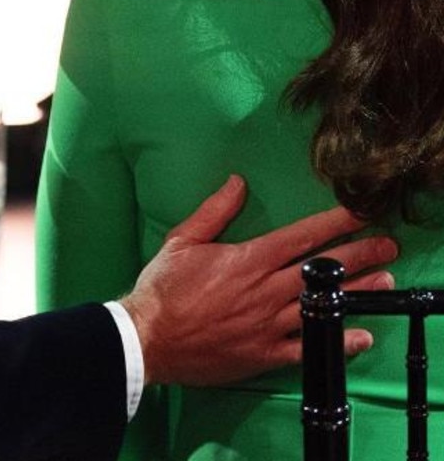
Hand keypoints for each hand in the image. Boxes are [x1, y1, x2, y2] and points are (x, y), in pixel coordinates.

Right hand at [120, 174, 396, 385]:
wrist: (149, 339)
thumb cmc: (164, 287)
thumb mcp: (183, 239)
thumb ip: (215, 210)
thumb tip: (238, 181)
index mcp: (248, 260)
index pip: (301, 237)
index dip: (334, 223)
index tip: (359, 213)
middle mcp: (265, 291)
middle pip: (322, 271)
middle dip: (360, 254)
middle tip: (388, 245)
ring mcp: (268, 325)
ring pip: (323, 307)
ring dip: (357, 293)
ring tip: (384, 281)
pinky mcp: (264, 355)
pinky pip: (309, 349)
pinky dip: (337, 343)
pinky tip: (360, 336)